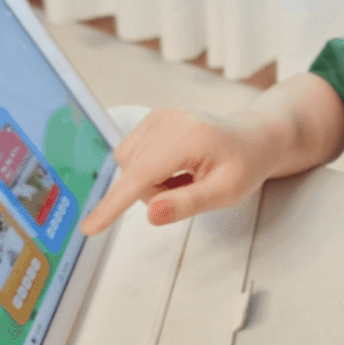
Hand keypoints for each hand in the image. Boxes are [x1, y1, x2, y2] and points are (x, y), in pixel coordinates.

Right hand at [79, 107, 269, 233]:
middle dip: (154, 193)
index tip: (90, 227)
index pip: (142, 176)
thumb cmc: (245, 164)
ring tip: (186, 178)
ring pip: (128, 166)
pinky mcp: (152, 121)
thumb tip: (151, 214)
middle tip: (191, 190)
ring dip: (150, 183)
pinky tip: (177, 168)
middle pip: (132, 173)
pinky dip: (149, 171)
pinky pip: (133, 156)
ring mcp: (158, 116)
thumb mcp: (227, 192)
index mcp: (189, 136)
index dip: (114, 204)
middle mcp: (168, 120)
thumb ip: (188, 204)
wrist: (254, 137)